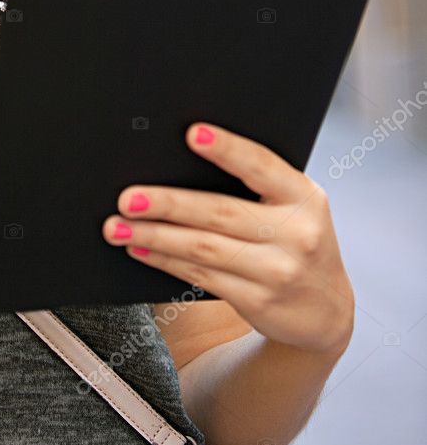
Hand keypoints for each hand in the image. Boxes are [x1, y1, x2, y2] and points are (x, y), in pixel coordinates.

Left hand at [101, 122, 354, 356]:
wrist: (325, 311)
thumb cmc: (295, 240)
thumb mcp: (293, 207)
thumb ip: (255, 185)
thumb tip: (182, 159)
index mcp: (304, 196)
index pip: (262, 165)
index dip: (228, 148)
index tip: (193, 133)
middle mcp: (295, 233)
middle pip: (220, 213)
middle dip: (167, 203)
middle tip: (127, 197)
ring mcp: (278, 271)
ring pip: (203, 249)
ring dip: (155, 236)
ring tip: (118, 227)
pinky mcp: (258, 301)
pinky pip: (201, 277)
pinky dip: (165, 261)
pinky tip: (141, 249)